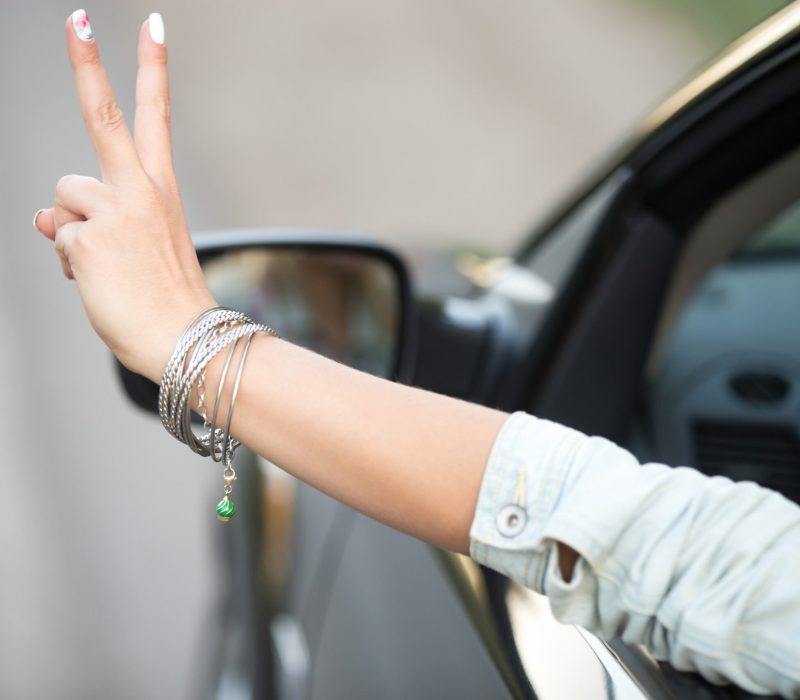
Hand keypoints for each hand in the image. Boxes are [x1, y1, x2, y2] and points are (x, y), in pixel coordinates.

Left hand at [33, 11, 215, 382]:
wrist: (187, 340)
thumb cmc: (166, 298)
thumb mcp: (134, 250)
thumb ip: (91, 220)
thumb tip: (44, 215)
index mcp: (161, 190)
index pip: (155, 118)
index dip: (152, 69)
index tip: (152, 25)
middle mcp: (141, 191)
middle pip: (103, 117)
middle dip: (88, 65)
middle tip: (77, 20)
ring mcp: (115, 211)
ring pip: (64, 197)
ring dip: (73, 229)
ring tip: (106, 266)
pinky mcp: (89, 238)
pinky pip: (59, 237)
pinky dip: (71, 262)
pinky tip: (97, 282)